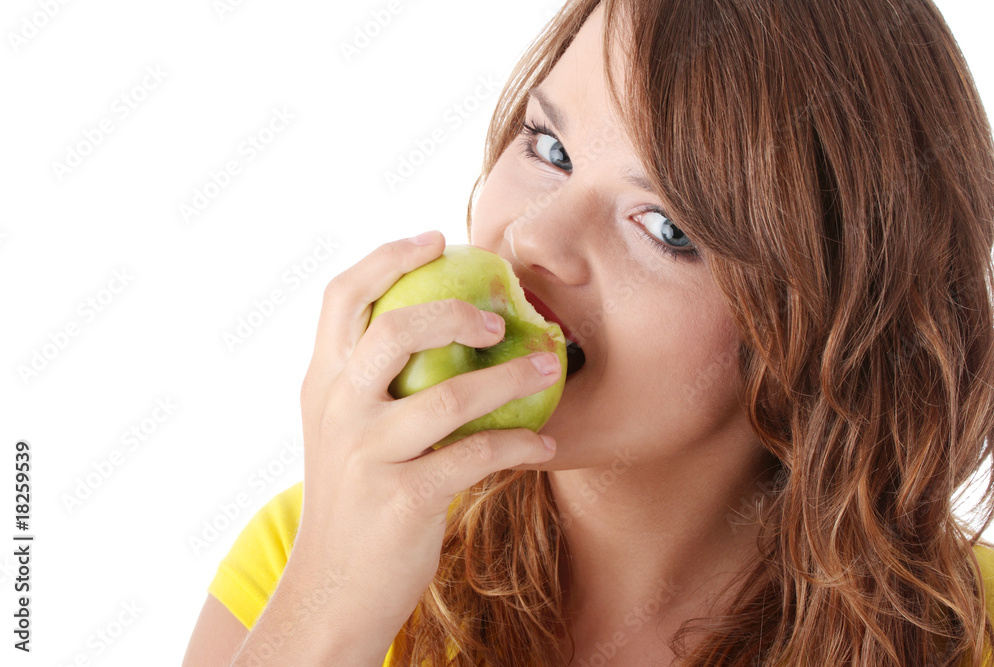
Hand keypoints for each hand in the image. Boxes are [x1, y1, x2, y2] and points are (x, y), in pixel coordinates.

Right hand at [293, 230, 559, 638]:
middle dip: (455, 311)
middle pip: (393, 329)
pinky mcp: (403, 499)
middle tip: (496, 317)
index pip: (341, 297)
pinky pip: (476, 457)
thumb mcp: (338, 431)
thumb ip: (365, 381)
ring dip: (511, 379)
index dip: (388, 257)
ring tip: (546, 365)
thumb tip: (428, 327)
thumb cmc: (349, 501)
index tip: (435, 238)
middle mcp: (337, 410)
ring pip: (449, 395)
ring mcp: (368, 455)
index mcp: (321, 383)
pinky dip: (520, 448)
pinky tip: (545, 445)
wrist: (330, 591)